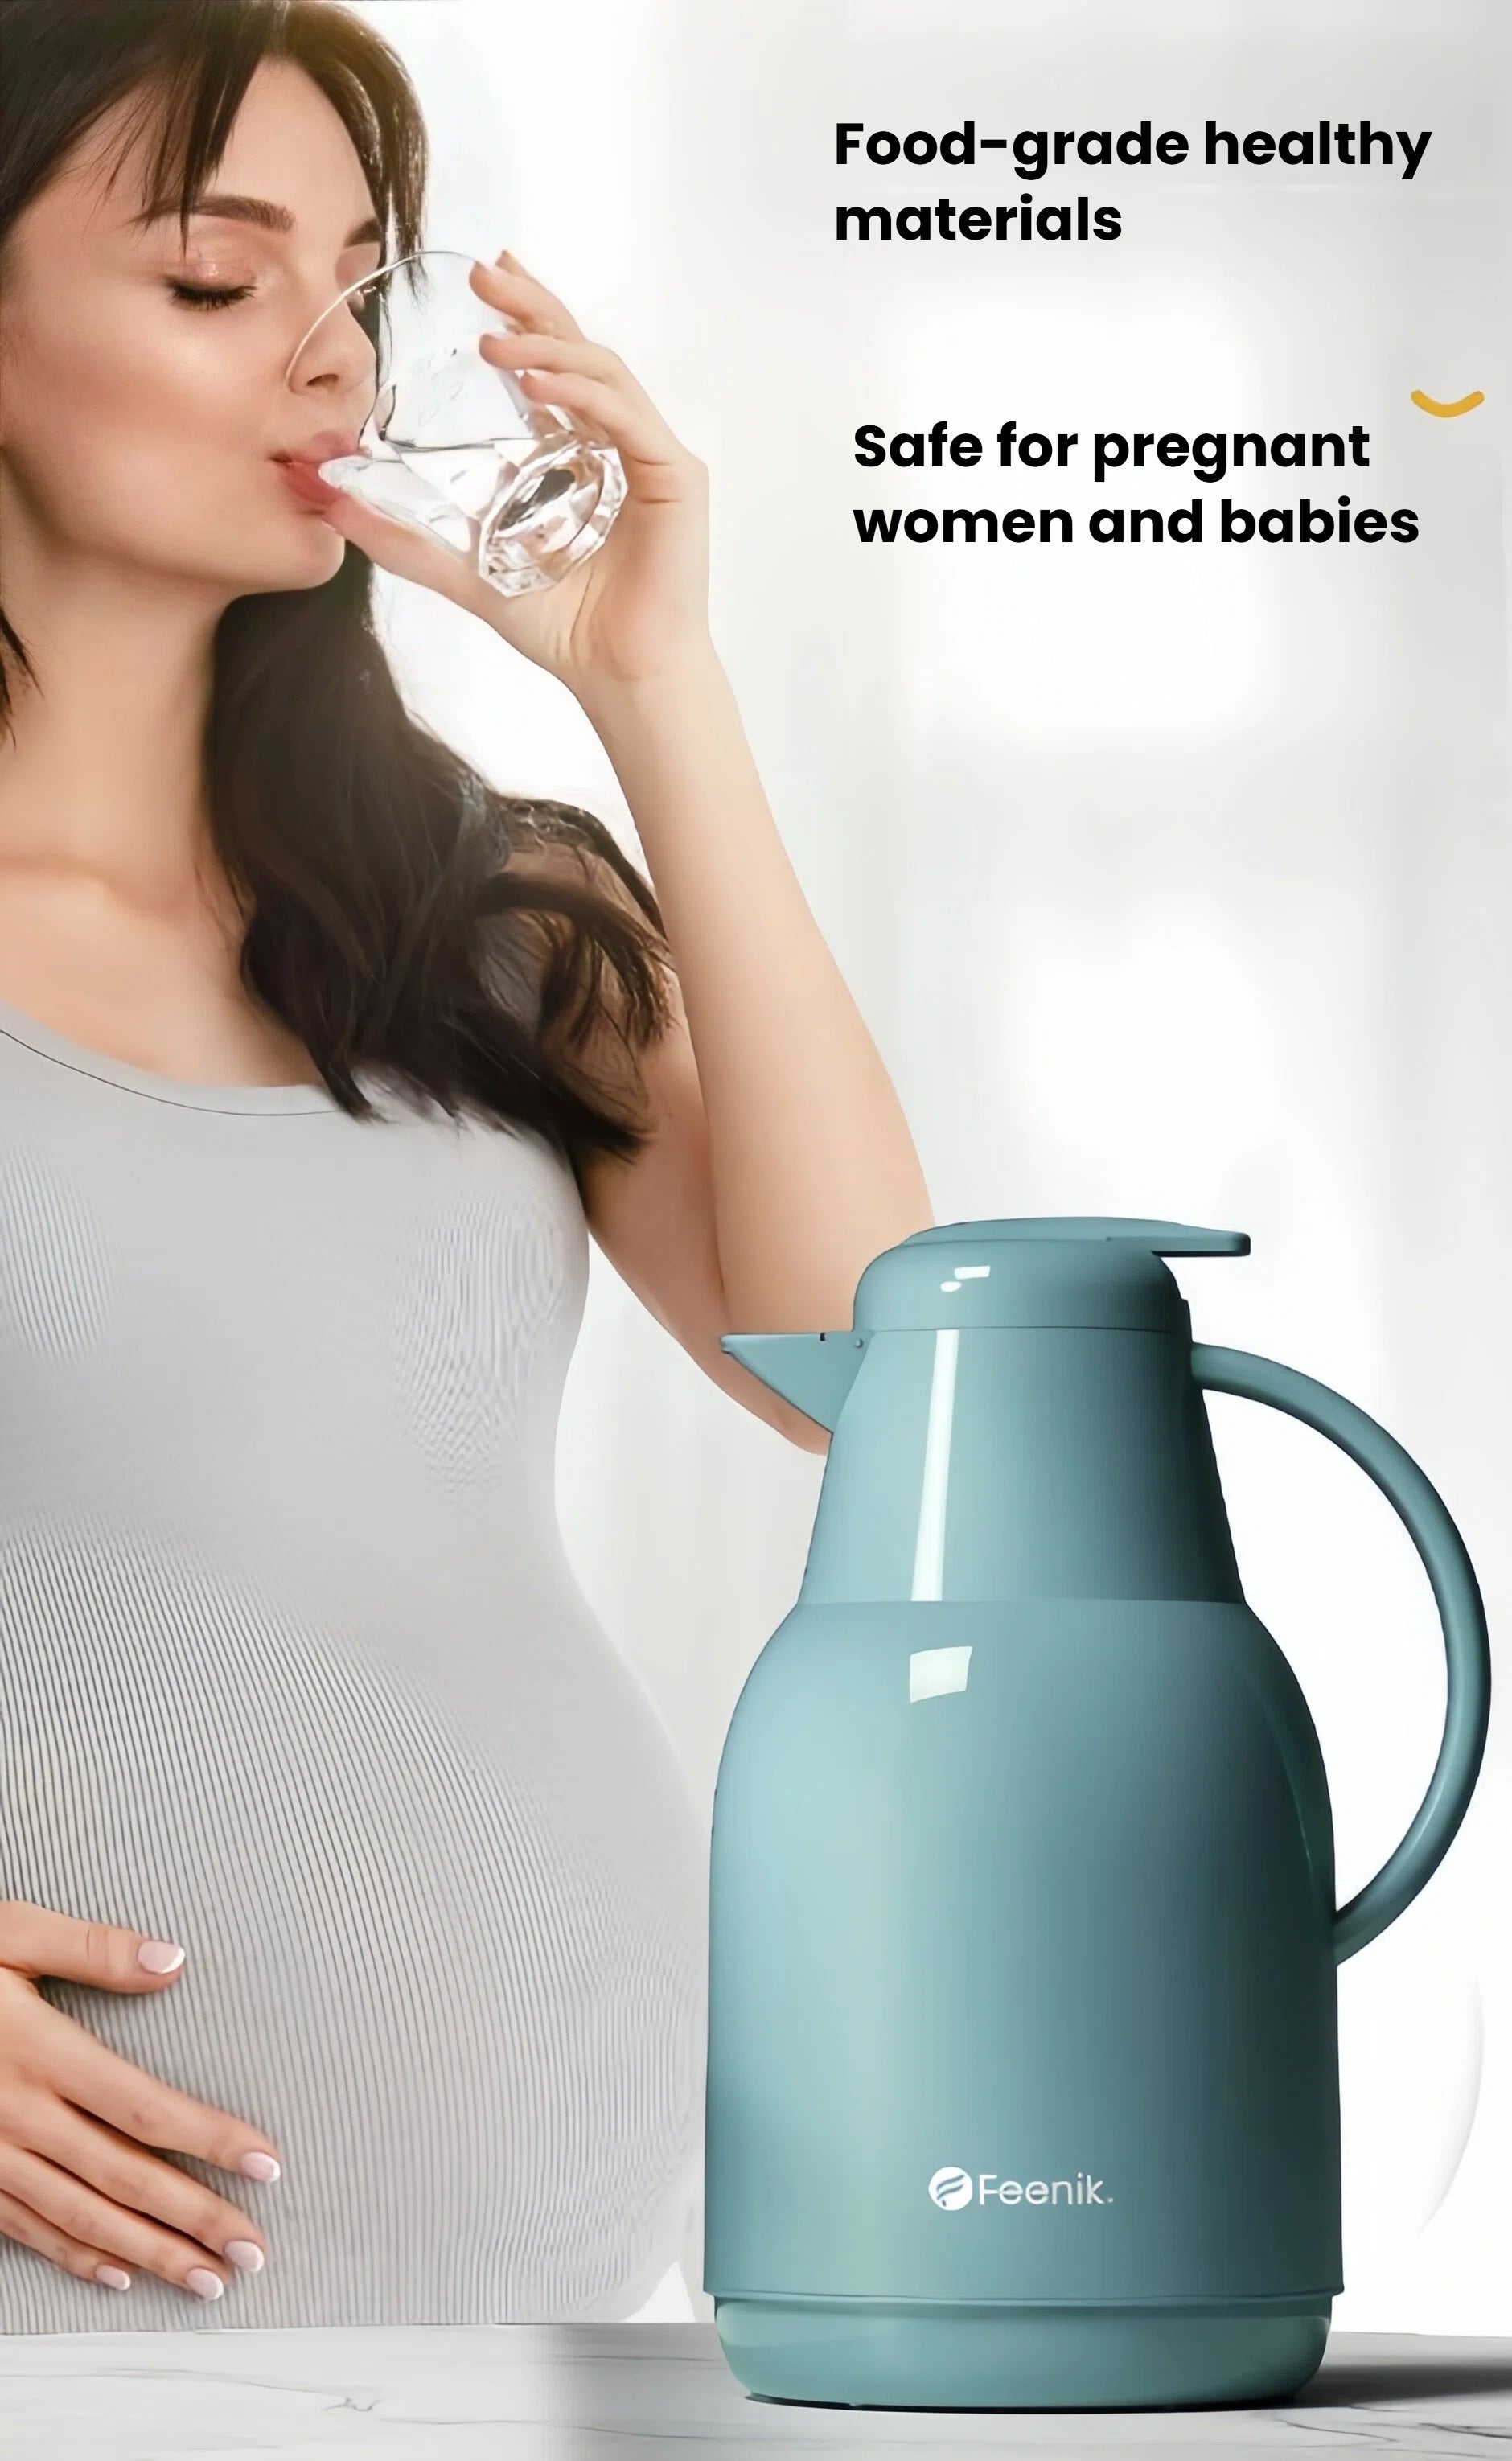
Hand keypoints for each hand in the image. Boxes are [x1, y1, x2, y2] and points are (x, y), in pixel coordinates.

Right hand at [0, 1899, 281, 2299]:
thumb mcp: (11, 1933)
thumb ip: (91, 1949)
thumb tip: (171, 1960)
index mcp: (42, 2054)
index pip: (145, 2110)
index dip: (211, 2140)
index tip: (267, 2165)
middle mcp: (20, 2117)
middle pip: (124, 2178)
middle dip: (196, 2218)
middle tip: (253, 2250)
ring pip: (83, 2217)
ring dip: (150, 2253)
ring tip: (208, 2278)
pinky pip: (28, 2229)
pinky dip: (77, 2256)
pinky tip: (121, 2274)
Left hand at [313, 248, 713, 700]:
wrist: (617, 676)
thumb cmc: (563, 628)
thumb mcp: (467, 572)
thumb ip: (406, 540)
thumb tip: (335, 505)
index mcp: (580, 455)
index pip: (555, 368)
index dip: (524, 318)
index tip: (485, 284)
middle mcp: (618, 445)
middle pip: (580, 352)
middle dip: (534, 306)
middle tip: (488, 273)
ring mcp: (650, 459)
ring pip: (605, 374)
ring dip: (550, 348)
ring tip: (497, 342)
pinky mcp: (676, 480)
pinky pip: (629, 419)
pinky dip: (584, 394)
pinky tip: (538, 386)